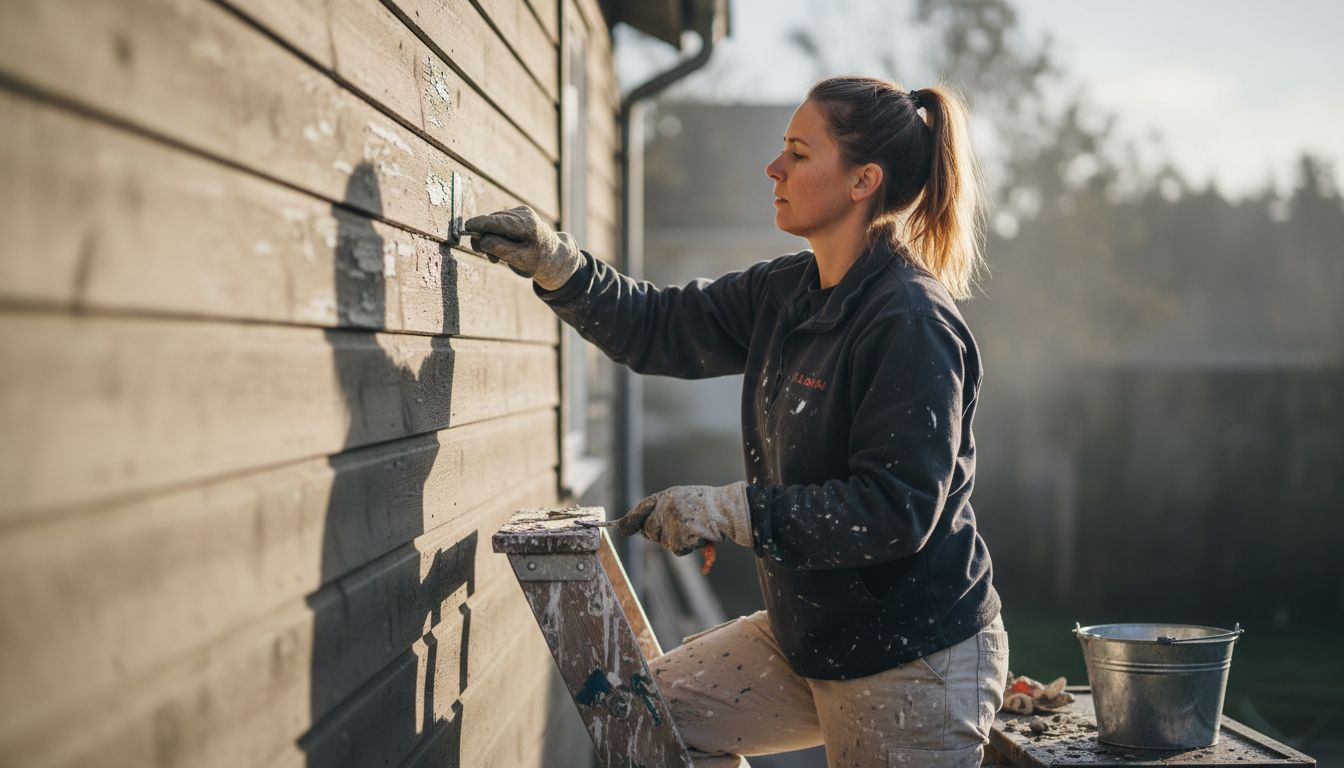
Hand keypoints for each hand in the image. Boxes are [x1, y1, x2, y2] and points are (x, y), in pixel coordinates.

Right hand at [463, 205, 581, 290]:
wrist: (553, 255)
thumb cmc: (536, 261)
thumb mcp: (519, 260)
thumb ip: (500, 249)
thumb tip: (481, 239)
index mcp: (528, 226)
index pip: (499, 222)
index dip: (481, 224)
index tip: (467, 226)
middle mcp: (524, 214)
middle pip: (493, 222)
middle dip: (483, 237)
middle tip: (482, 254)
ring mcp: (521, 211)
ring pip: (494, 222)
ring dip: (489, 238)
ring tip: (496, 256)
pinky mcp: (518, 213)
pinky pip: (498, 221)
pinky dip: (496, 233)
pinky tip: (502, 245)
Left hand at [616, 482, 751, 555]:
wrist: (728, 510)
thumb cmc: (708, 505)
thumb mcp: (683, 498)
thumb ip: (663, 509)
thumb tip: (639, 528)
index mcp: (667, 495)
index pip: (641, 508)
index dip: (630, 520)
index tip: (621, 527)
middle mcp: (666, 507)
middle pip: (650, 530)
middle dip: (660, 533)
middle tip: (681, 526)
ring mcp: (673, 522)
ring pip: (664, 542)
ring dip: (677, 540)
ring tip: (694, 528)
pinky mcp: (680, 537)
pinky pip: (678, 549)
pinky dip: (688, 547)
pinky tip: (699, 535)